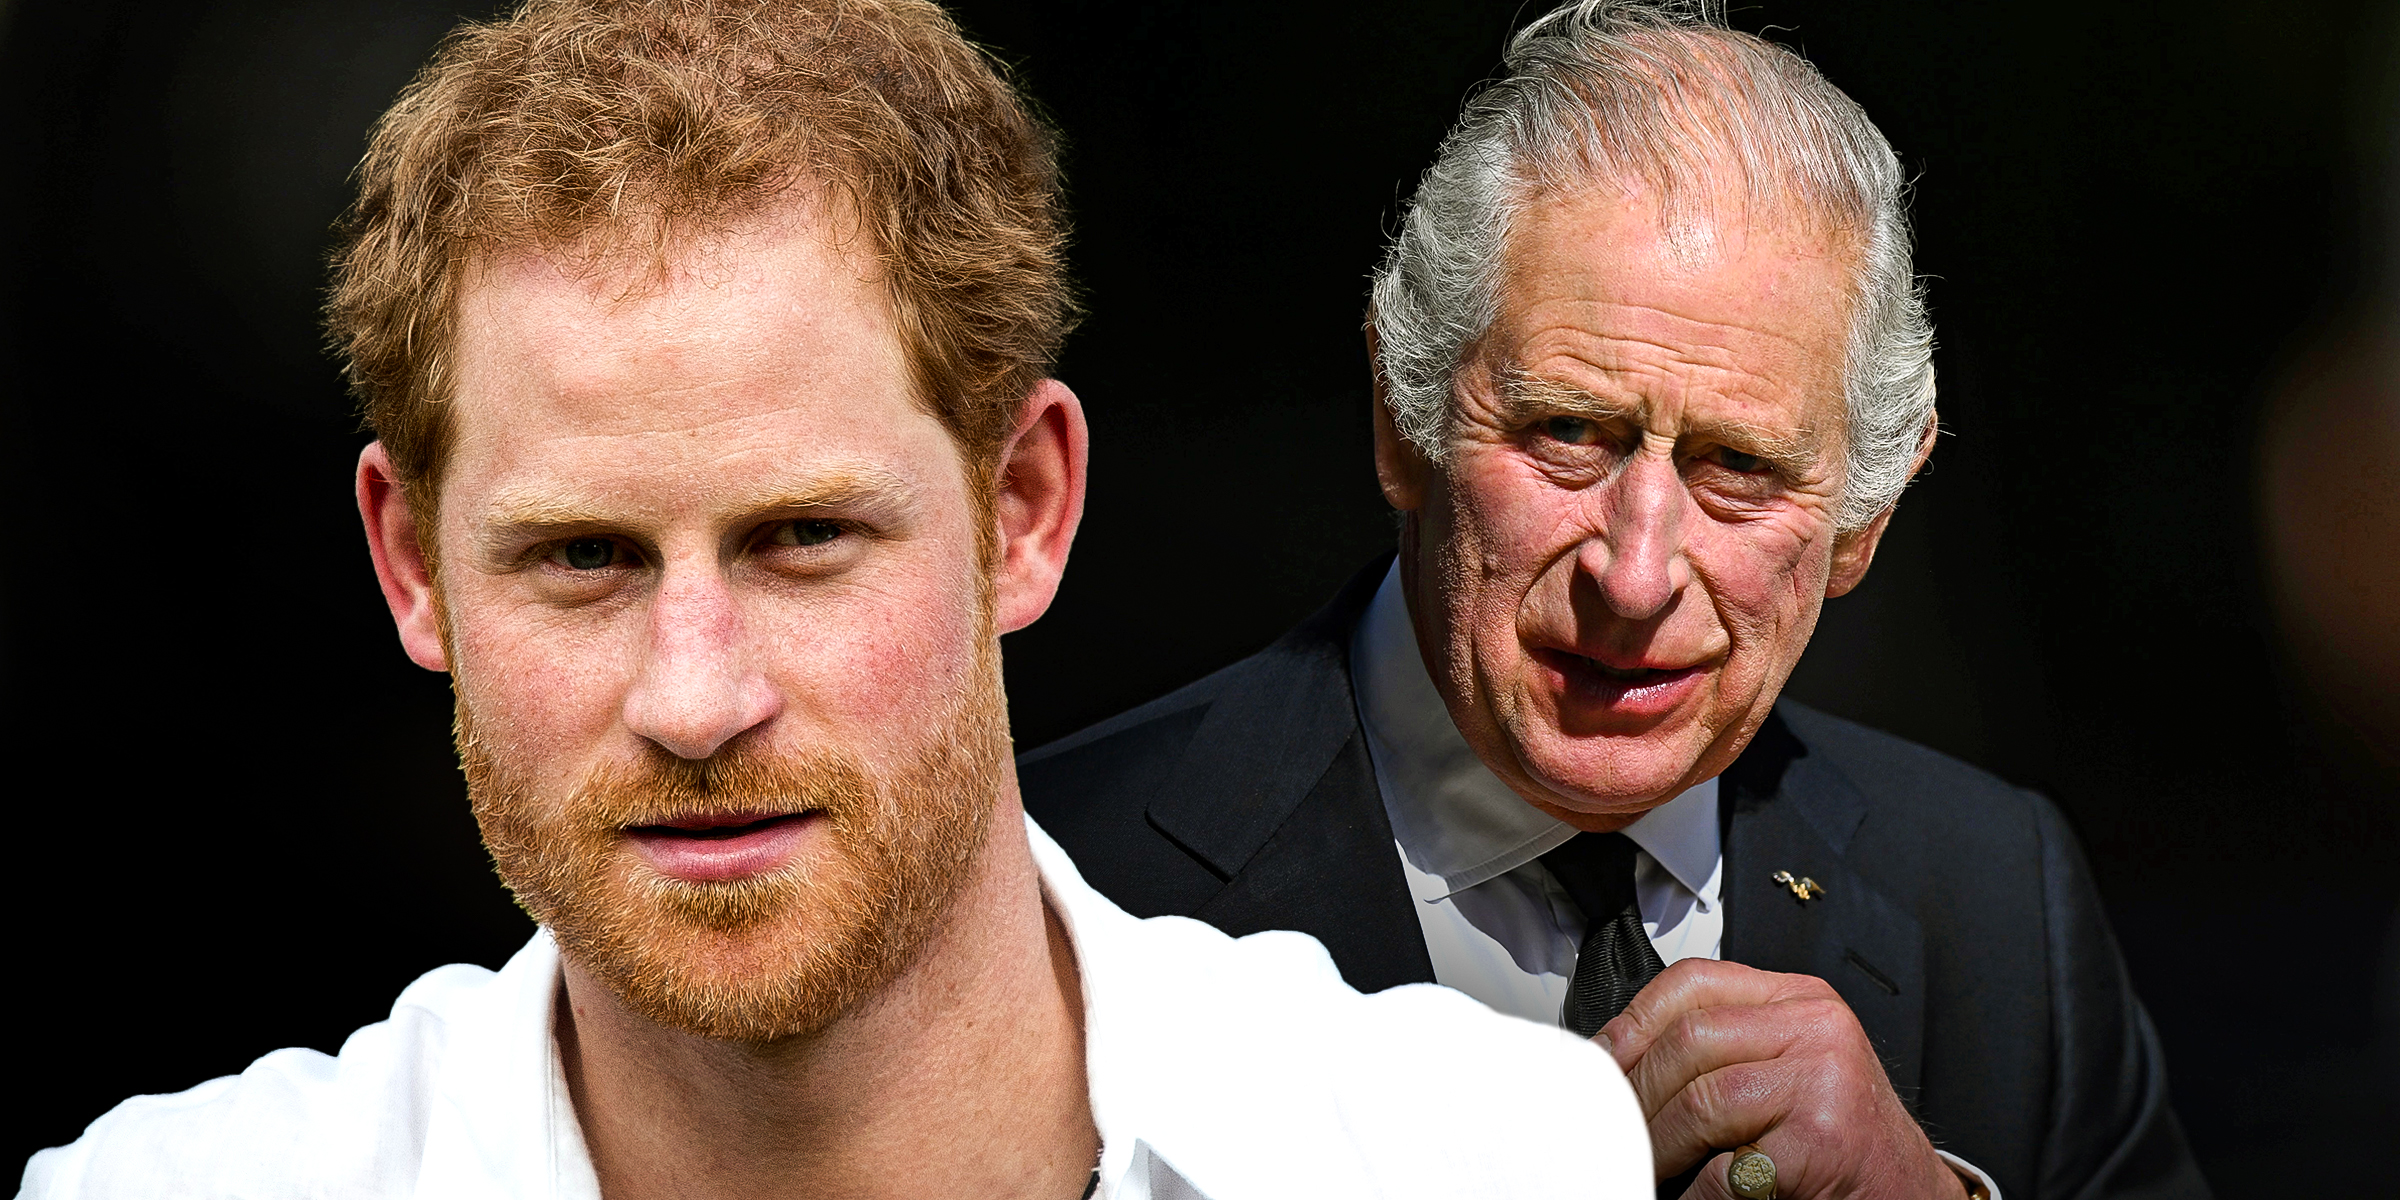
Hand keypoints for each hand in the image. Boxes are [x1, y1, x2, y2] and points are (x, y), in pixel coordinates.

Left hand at [1595, 959, 1964, 1198]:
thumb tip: (1619, 1062)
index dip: (1632, 1023)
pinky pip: (1727, 1167)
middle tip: (1618, 1129)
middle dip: (1637, 1093)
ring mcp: (1824, 1079)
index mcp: (1799, 999)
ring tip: (1649, 1166)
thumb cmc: (1839, 1137)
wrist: (1907, 1190)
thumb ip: (1722, 1047)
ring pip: (1700, 1100)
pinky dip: (1695, 1193)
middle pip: (1688, 1040)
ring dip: (1659, 1145)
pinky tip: (1695, 1197)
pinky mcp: (1823, 1140)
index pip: (1693, 982)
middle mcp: (1816, 1027)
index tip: (1600, 1062)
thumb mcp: (1786, 1066)